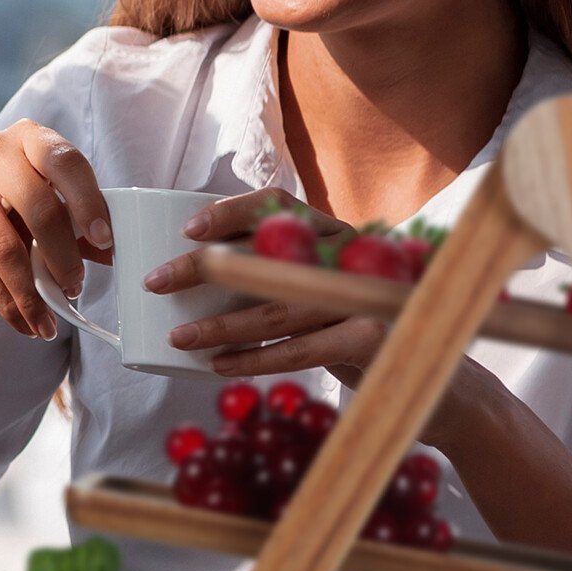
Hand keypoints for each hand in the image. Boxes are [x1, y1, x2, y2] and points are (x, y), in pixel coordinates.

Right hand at [0, 120, 111, 339]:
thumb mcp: (39, 215)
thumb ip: (75, 227)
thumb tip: (114, 253)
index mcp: (27, 139)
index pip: (65, 161)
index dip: (89, 201)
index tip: (106, 241)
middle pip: (39, 206)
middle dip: (63, 257)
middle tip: (76, 288)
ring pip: (7, 245)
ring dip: (33, 292)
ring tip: (48, 320)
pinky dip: (6, 302)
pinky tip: (22, 321)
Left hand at [147, 190, 385, 386]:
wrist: (416, 366)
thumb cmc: (340, 317)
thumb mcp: (312, 282)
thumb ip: (271, 267)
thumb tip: (185, 269)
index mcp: (329, 230)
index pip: (277, 204)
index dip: (230, 212)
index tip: (187, 230)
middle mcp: (351, 255)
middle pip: (267, 257)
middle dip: (204, 270)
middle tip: (155, 282)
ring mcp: (365, 297)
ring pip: (277, 309)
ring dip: (220, 325)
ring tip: (178, 336)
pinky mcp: (372, 339)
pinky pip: (300, 350)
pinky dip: (255, 359)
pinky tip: (220, 364)